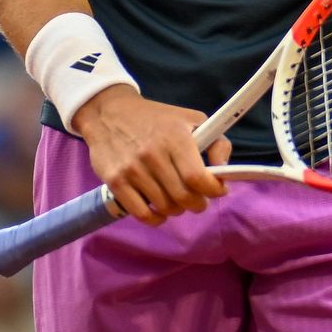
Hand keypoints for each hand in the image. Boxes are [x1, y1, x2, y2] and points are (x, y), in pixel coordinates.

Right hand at [75, 89, 225, 225]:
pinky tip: (159, 211)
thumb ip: (216, 142)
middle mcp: (153, 154)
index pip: (198, 178)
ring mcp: (132, 170)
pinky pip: (141, 214)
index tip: (217, 190)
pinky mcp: (115, 182)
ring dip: (176, 209)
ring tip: (176, 200)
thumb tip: (224, 172)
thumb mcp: (190, 119)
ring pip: (165, 207)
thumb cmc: (155, 118)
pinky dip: (155, 218)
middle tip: (197, 199)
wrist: (107, 113)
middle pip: (184, 198)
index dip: (213, 190)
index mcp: (175, 138)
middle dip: (197, 204)